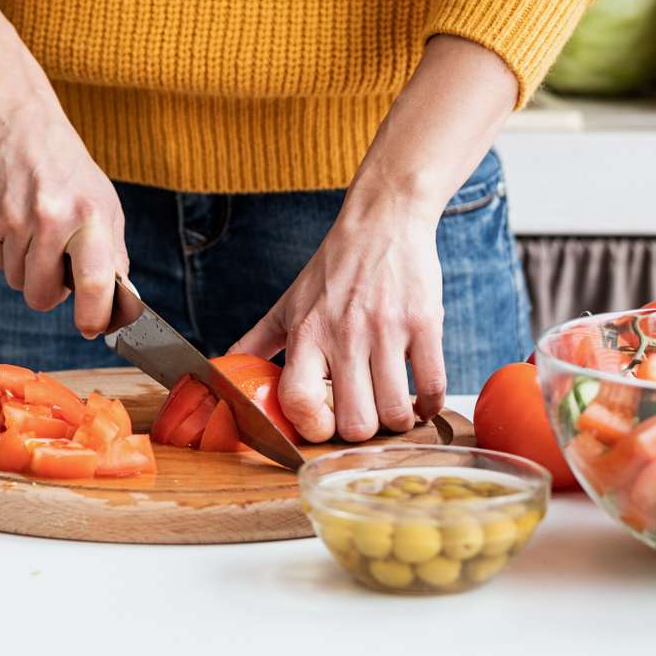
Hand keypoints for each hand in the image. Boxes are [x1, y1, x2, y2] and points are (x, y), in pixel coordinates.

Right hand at [0, 0, 130, 339]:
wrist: (21, 127)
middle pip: (41, 296)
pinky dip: (6, 251)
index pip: (95, 282)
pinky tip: (15, 220)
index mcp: (90, 216)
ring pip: (16, 281)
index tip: (91, 328)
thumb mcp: (105, 206)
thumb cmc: (69, 173)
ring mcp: (13, 219)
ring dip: (27, 269)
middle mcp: (51, 218)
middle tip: (56, 268)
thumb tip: (115, 307)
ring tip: (37, 232)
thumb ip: (112, 256)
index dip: (93, 316)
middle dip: (48, 294)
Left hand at [231, 197, 447, 442]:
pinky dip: (430, 406)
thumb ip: (256, 342)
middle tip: (364, 419)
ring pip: (396, 411)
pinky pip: (433, 386)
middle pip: (355, 422)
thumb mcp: (288, 303)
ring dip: (397, 422)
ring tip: (394, 410)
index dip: (311, 427)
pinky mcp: (425, 323)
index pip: (298, 401)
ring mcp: (387, 330)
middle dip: (361, 433)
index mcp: (307, 333)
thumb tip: (222, 373)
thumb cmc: (334, 267)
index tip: (323, 425)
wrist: (382, 222)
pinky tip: (420, 401)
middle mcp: (345, 334)